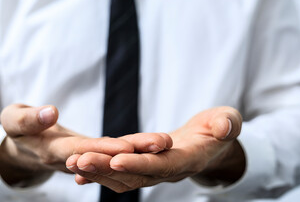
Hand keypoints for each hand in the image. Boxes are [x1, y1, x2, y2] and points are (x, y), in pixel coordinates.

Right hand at [0, 104, 172, 185]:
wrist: (23, 145)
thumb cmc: (16, 128)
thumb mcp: (13, 120)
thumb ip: (29, 119)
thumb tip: (51, 112)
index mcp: (51, 151)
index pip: (81, 151)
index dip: (103, 149)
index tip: (126, 146)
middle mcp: (73, 159)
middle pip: (106, 156)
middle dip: (134, 151)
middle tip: (161, 143)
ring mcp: (85, 158)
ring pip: (114, 155)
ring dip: (139, 150)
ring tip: (164, 141)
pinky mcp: (91, 152)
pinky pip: (112, 151)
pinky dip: (131, 148)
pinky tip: (151, 144)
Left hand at [66, 106, 244, 191]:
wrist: (208, 141)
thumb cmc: (219, 128)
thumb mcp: (228, 121)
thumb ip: (227, 124)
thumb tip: (224, 127)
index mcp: (188, 160)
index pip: (162, 166)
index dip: (141, 164)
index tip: (116, 160)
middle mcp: (167, 170)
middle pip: (134, 175)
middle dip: (107, 169)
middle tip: (79, 162)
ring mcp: (153, 171)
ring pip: (122, 177)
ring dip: (96, 171)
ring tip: (71, 163)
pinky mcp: (142, 165)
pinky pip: (118, 173)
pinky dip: (98, 174)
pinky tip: (76, 173)